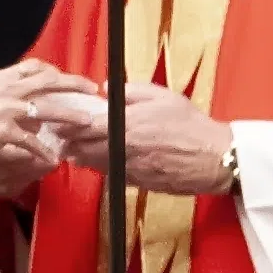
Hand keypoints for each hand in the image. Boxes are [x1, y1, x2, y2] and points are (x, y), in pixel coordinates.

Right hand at [0, 60, 97, 171]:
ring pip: (48, 111)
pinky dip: (43, 152)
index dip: (54, 70)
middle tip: (92, 91)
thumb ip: (3, 99)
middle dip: (74, 84)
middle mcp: (5, 91)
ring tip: (86, 124)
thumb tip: (25, 109)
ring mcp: (6, 112)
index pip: (32, 66)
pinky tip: (52, 158)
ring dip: (70, 117)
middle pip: (48, 82)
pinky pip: (31, 143)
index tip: (68, 77)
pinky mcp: (3, 134)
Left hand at [34, 83, 233, 194]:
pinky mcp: (137, 183)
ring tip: (73, 150)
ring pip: (95, 165)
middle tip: (61, 137)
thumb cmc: (191, 125)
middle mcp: (123, 150)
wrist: (213, 159)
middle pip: (84, 149)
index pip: (86, 128)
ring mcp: (129, 169)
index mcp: (127, 126)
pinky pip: (111, 175)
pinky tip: (98, 161)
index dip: (69, 126)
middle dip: (70, 143)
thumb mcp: (163, 96)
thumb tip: (105, 90)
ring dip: (82, 158)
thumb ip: (131, 91)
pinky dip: (101, 168)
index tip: (60, 121)